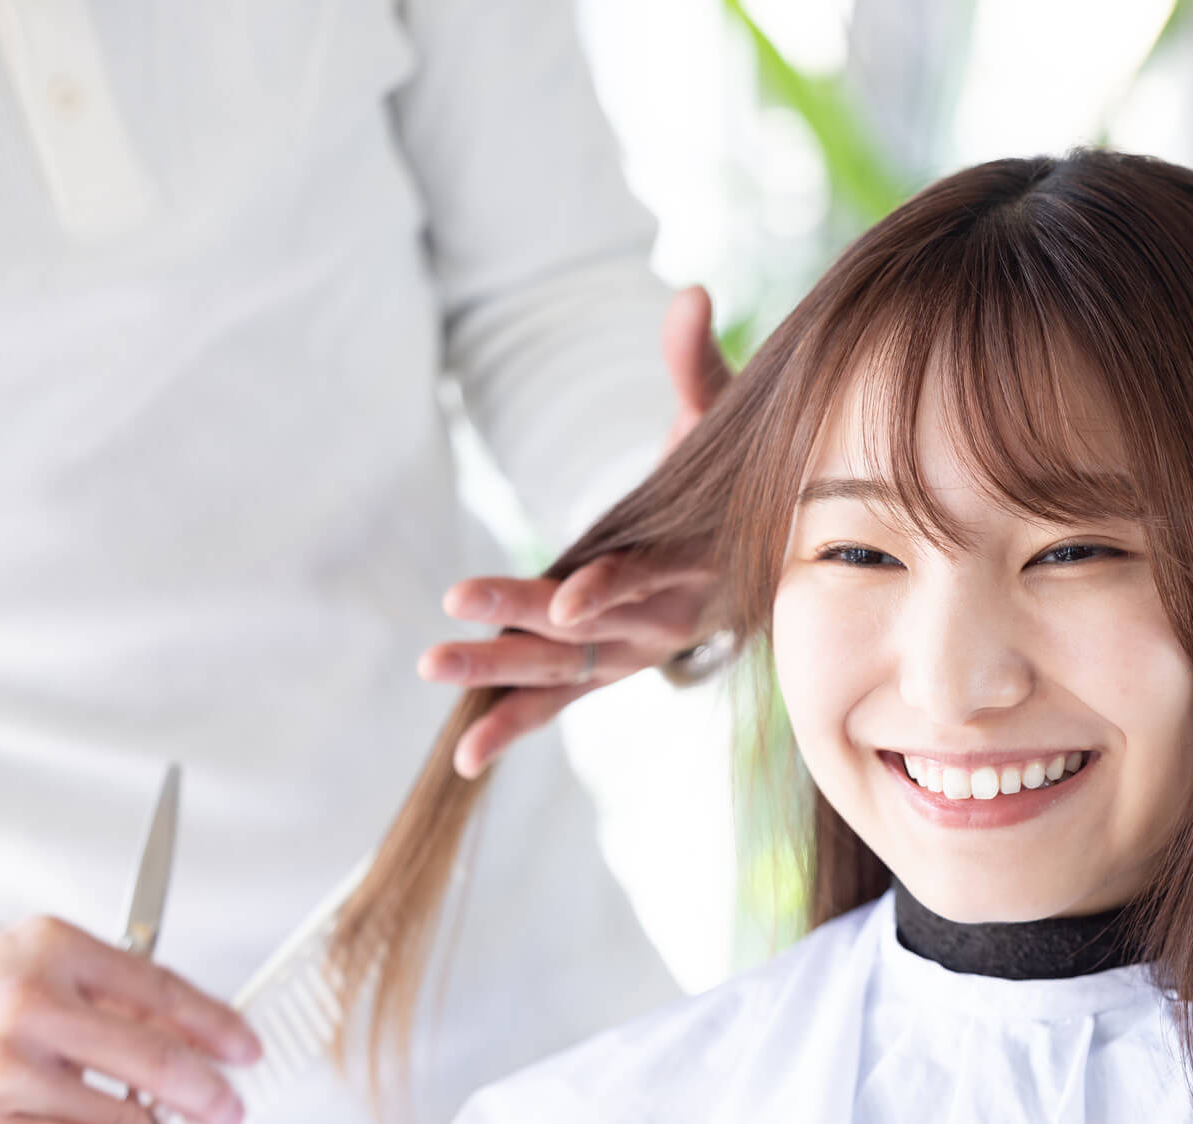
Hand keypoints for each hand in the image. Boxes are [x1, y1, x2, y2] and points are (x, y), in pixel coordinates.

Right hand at [0, 918, 262, 1123]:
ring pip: (125, 1114)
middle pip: (155, 1055)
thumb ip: (96, 985)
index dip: (217, 1025)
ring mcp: (8, 1068)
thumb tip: (178, 1025)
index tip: (244, 1048)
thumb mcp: (18, 954)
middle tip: (234, 1109)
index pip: (162, 989)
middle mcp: (35, 1004)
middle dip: (209, 1091)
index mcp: (53, 948)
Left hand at [420, 285, 731, 779]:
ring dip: (496, 678)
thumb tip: (691, 294)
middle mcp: (658, 618)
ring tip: (432, 669)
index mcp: (689, 562)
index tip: (561, 603)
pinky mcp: (602, 666)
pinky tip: (463, 759)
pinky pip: (557, 702)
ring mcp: (628, 649)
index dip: (605, 589)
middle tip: (448, 620)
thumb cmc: (736, 483)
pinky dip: (512, 725)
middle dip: (516, 626)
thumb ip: (698, 365)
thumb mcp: (725, 421)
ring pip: (559, 672)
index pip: (643, 578)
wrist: (760, 554)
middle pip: (583, 631)